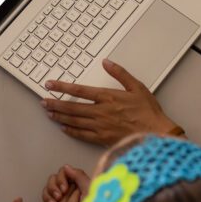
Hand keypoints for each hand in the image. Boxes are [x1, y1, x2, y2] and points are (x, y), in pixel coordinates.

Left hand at [40, 58, 178, 145]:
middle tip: (44, 101)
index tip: (50, 85)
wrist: (156, 133)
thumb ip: (120, 73)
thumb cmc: (148, 112)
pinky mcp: (102, 139)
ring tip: (50, 113)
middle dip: (55, 103)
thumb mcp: (137, 87)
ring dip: (60, 116)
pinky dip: (71, 131)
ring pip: (74, 121)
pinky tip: (64, 128)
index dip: (62, 87)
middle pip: (72, 107)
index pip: (79, 90)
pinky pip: (82, 135)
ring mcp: (100, 127)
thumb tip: (107, 62)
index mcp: (108, 97)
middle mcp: (101, 112)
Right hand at [42, 165, 90, 201]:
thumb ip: (79, 176)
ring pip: (47, 191)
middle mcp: (69, 189)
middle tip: (58, 198)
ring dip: (48, 197)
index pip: (63, 173)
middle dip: (53, 188)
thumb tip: (66, 167)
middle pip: (53, 181)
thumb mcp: (89, 191)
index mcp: (78, 183)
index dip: (61, 179)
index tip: (64, 189)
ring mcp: (62, 200)